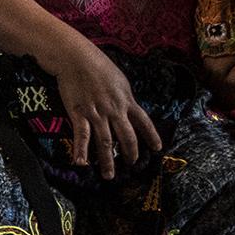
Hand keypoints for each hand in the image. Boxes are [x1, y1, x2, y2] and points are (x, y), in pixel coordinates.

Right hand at [47, 41, 161, 180]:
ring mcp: (97, 114)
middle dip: (131, 154)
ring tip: (109, 176)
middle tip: (131, 166)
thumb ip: (123, 95)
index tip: (157, 148)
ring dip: (108, 161)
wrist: (76, 58)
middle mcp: (115, 110)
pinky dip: (81, 151)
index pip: (144, 122)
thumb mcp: (118, 79)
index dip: (152, 136)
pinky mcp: (79, 114)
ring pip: (106, 142)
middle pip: (127, 137)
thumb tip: (128, 104)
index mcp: (127, 100)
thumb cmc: (97, 64)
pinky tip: (81, 163)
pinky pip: (82, 136)